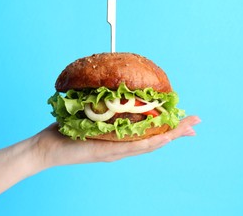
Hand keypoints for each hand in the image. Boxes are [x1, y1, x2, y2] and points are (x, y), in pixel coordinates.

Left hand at [33, 116, 200, 167]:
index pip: (149, 133)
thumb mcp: (88, 115)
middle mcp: (121, 147)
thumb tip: (113, 90)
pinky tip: (164, 137)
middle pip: (155, 139)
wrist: (46, 148)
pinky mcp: (105, 152)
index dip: (168, 127)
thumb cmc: (66, 130)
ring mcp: (115, 151)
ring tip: (187, 129)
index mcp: (119, 139)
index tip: (183, 121)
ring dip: (170, 136)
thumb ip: (103, 107)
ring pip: (148, 144)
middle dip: (177, 131)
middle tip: (196, 124)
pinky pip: (131, 147)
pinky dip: (150, 142)